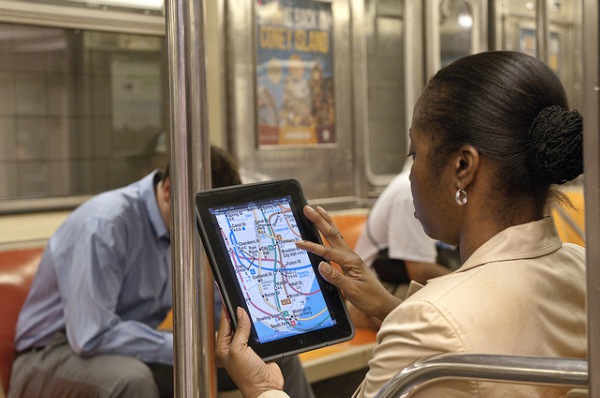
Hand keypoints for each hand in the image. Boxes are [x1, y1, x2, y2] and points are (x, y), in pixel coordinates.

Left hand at [215, 307, 283, 397]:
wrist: (266, 387)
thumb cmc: (247, 375)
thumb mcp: (238, 350)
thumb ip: (239, 330)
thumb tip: (240, 312)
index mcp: (223, 347)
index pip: (224, 323)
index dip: (226, 309)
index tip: (227, 296)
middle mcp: (233, 346)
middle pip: (236, 323)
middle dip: (239, 313)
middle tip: (242, 299)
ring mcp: (246, 347)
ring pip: (248, 327)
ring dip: (251, 320)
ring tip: (252, 307)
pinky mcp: (258, 347)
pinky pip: (258, 332)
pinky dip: (260, 326)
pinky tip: (262, 320)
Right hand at [296, 206, 401, 321]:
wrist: (382, 303)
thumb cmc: (369, 298)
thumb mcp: (352, 291)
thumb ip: (336, 278)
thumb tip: (321, 265)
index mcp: (351, 261)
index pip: (328, 252)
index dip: (312, 247)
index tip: (298, 242)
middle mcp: (350, 256)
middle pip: (332, 234)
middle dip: (319, 220)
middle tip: (307, 208)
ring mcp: (350, 257)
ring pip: (335, 235)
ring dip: (325, 222)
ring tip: (317, 209)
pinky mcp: (349, 261)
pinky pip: (336, 243)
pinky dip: (329, 233)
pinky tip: (325, 229)